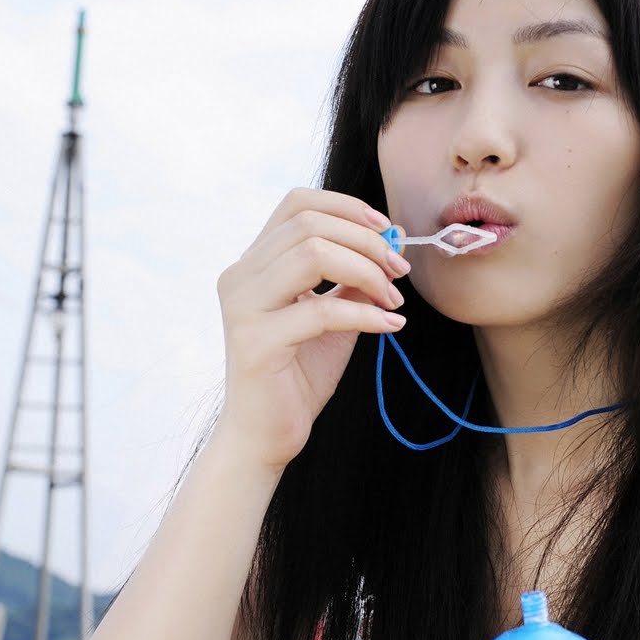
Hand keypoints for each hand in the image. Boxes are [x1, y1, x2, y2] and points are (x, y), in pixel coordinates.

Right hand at [214, 187, 410, 472]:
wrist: (265, 436)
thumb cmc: (297, 375)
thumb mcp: (332, 316)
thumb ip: (352, 278)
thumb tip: (392, 239)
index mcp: (253, 264)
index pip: (297, 204)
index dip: (347, 208)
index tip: (388, 232)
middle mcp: (240, 277)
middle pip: (308, 223)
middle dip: (366, 241)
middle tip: (400, 269)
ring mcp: (243, 308)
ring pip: (313, 254)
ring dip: (366, 271)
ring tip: (393, 299)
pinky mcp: (257, 343)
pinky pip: (321, 310)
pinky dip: (365, 314)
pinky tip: (389, 326)